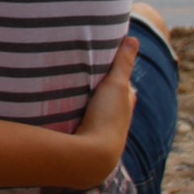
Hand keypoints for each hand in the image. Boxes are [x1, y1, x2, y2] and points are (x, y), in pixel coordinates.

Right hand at [73, 36, 139, 183]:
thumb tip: (133, 38)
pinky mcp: (83, 137)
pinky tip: (60, 107)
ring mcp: (99, 130)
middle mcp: (115, 119)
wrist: (93, 154)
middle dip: (99, 88)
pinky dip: (74, 111)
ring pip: (93, 110)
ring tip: (67, 86)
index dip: (116, 73)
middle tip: (83, 71)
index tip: (104, 59)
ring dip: (84, 100)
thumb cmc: (108, 118)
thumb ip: (123, 62)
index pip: (124, 86)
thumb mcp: (117, 84)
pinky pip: (79, 119)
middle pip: (108, 99)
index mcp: (125, 105)